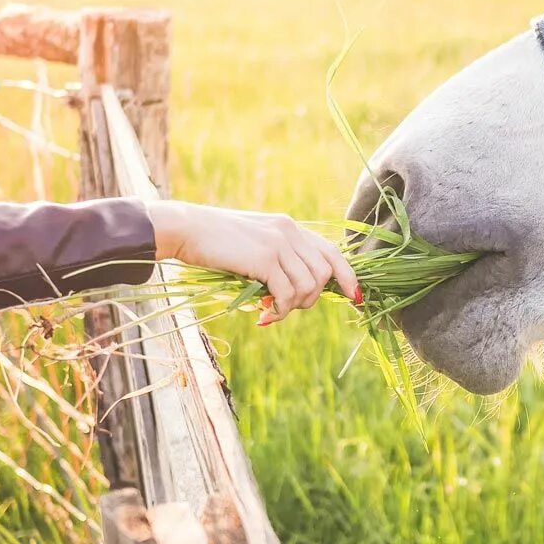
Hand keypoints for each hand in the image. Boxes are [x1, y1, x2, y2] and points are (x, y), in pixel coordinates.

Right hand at [145, 202, 358, 323]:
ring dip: (292, 307)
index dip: (347, 276)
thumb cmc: (215, 243)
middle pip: (323, 275)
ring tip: (270, 310)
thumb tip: (294, 292)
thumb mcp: (253, 245)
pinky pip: (287, 294)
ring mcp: (278, 244)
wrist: (188, 230)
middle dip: (309, 300)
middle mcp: (289, 232)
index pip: (331, 252)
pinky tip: (263, 316)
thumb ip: (277, 259)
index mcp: (289, 227)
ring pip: (308, 287)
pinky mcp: (264, 259)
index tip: (355, 297)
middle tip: (283, 307)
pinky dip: (279, 311)